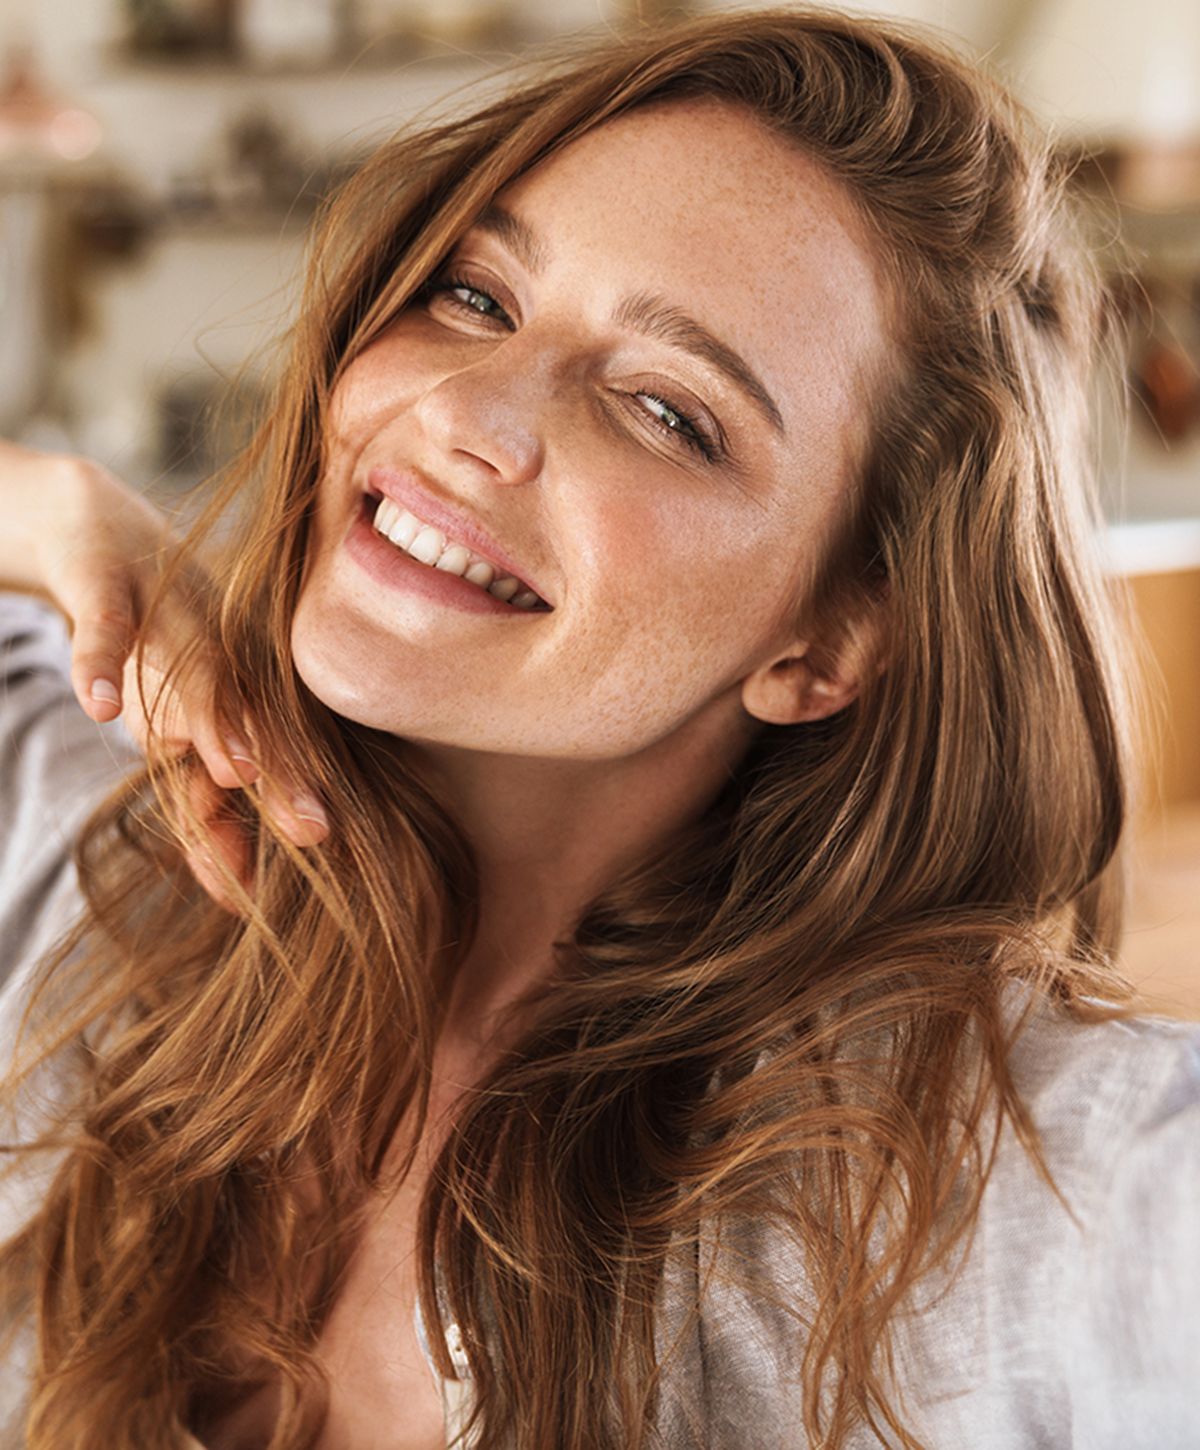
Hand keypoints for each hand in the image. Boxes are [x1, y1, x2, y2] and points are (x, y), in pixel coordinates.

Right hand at [2, 442, 328, 909]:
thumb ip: (207, 793)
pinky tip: (97, 707)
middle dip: (281, 780)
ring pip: (192, 677)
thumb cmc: (162, 641)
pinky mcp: (107, 591)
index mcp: (237, 695)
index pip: (263, 764)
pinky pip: (103, 631)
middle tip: (314, 831)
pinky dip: (98, 664)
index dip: (283, 813)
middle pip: (248, 726)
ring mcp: (165, 626)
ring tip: (238, 770)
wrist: (102, 531)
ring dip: (213, 722)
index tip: (310, 867)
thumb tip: (238, 884)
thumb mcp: (182, 720)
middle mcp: (215, 663)